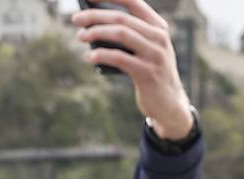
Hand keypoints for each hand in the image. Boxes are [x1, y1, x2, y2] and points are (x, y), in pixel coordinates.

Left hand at [72, 0, 193, 138]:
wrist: (168, 103)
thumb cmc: (148, 72)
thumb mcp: (144, 50)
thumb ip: (128, 36)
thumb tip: (93, 26)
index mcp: (158, 26)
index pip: (134, 2)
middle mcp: (159, 36)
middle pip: (122, 18)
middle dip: (95, 16)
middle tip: (75, 19)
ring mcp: (155, 54)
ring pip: (121, 34)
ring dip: (96, 33)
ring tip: (80, 36)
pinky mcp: (147, 73)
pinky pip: (120, 58)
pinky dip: (102, 55)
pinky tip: (89, 56)